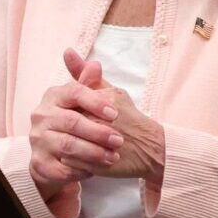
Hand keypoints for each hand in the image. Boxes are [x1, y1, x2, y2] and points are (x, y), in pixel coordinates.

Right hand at [28, 52, 122, 195]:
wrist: (54, 152)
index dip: (95, 102)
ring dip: (93, 153)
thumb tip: (95, 65)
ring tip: (112, 157)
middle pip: (71, 121)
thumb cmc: (74, 121)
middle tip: (119, 140)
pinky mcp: (39, 163)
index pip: (74, 92)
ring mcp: (38, 140)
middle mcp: (40, 116)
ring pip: (67, 146)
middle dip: (98, 132)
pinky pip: (62, 168)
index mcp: (53, 96)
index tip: (115, 114)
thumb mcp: (84, 101)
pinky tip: (95, 170)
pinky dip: (80, 170)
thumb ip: (90, 84)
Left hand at [57, 49, 165, 181]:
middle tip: (70, 131)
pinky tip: (76, 157)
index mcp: (102, 101)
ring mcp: (99, 145)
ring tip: (72, 144)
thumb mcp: (110, 91)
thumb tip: (67, 51)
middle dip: (66, 129)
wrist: (151, 147)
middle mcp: (101, 122)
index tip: (79, 117)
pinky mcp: (99, 165)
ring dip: (66, 145)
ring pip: (67, 144)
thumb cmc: (129, 117)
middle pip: (67, 125)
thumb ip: (86, 74)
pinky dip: (72, 161)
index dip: (70, 112)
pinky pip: (72, 163)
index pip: (70, 104)